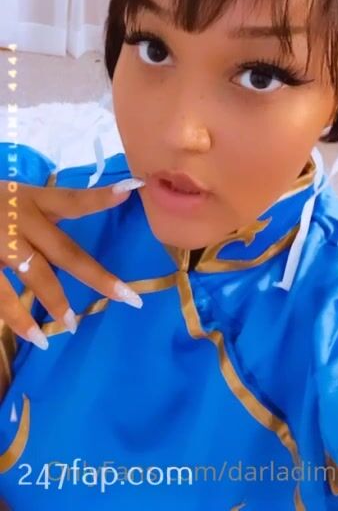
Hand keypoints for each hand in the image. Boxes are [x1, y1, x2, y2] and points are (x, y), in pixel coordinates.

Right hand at [0, 178, 142, 349]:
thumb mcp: (11, 194)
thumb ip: (41, 207)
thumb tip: (81, 223)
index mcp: (29, 199)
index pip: (72, 199)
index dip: (102, 196)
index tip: (134, 189)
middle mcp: (18, 219)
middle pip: (65, 251)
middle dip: (97, 276)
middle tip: (127, 298)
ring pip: (34, 276)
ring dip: (56, 302)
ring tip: (72, 325)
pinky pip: (0, 295)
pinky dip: (17, 318)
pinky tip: (34, 337)